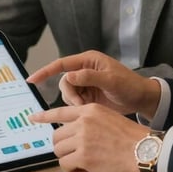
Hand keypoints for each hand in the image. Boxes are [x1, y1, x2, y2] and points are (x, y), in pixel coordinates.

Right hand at [27, 50, 160, 118]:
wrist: (140, 99)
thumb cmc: (129, 85)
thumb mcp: (111, 80)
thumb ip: (90, 77)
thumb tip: (70, 76)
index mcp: (89, 60)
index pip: (62, 64)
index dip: (46, 71)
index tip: (32, 80)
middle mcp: (85, 70)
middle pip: (64, 82)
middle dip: (70, 94)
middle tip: (81, 104)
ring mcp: (86, 83)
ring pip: (68, 93)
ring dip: (74, 102)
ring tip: (87, 107)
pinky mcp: (88, 95)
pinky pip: (74, 102)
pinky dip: (77, 108)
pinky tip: (88, 110)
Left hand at [31, 103, 146, 171]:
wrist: (144, 151)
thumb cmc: (132, 139)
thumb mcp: (110, 118)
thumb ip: (91, 122)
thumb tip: (75, 134)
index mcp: (90, 110)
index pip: (60, 111)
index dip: (44, 116)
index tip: (32, 117)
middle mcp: (83, 121)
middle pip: (57, 135)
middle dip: (64, 147)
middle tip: (76, 156)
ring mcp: (82, 138)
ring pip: (59, 150)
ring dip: (68, 160)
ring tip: (84, 165)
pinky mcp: (83, 156)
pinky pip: (65, 164)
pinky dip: (73, 171)